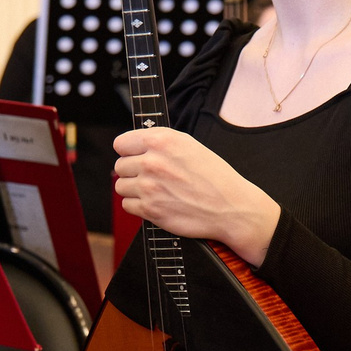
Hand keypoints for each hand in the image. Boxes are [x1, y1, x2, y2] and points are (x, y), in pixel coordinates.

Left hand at [113, 130, 282, 265]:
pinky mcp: (150, 209)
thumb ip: (159, 142)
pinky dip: (138, 206)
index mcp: (161, 141)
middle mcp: (152, 162)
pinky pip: (127, 205)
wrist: (230, 207)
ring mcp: (149, 187)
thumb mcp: (189, 145)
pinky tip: (155, 202)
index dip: (129, 151)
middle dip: (133, 171)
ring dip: (134, 189)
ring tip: (154, 190)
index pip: (121, 143)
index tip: (136, 157)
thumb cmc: (214, 176)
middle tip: (152, 177)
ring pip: (121, 186)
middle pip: (120, 166)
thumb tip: (134, 146)